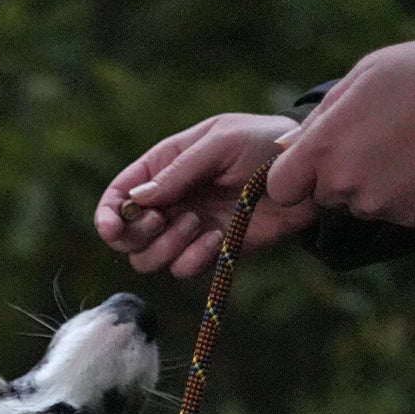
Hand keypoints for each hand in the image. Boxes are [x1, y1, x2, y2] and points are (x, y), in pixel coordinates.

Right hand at [94, 114, 319, 277]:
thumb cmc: (264, 145)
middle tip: (165, 219)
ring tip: (198, 224)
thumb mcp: (220, 143)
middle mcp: (168, 203)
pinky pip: (181, 270)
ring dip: (166, 247)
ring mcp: (185, 231)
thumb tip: (137, 200)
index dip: (107, 215)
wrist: (306, 176)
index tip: (112, 228)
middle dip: (137, 235)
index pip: (118, 195)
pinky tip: (219, 239)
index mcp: (162, 168)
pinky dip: (194, 258)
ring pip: (147, 260)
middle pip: (126, 237)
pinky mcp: (207, 253)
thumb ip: (177, 170)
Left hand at [267, 38, 414, 227]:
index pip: (281, 187)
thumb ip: (321, 116)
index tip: (313, 162)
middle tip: (379, 139)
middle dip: (340, 174)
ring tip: (409, 146)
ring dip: (376, 183)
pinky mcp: (410, 218)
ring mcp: (378, 205)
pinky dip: (407, 193)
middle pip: (325, 194)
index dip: (294, 176)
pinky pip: (395, 211)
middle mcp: (344, 184)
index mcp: (324, 148)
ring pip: (361, 204)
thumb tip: (290, 146)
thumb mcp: (367, 75)